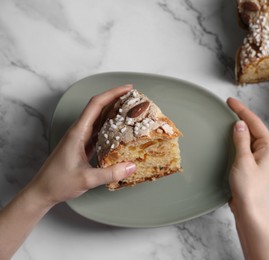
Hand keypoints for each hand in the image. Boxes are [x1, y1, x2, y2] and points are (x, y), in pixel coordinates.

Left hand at [27, 85, 136, 206]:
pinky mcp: (82, 147)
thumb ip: (110, 173)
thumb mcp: (87, 180)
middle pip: (99, 108)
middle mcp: (79, 132)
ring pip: (99, 119)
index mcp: (78, 133)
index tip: (128, 89)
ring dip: (114, 112)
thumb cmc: (58, 183)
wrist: (41, 192)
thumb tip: (132, 166)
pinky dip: (111, 127)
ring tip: (132, 112)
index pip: (96, 105)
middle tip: (135, 99)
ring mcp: (80, 139)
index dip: (112, 93)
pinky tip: (121, 131)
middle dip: (116, 99)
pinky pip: (99, 132)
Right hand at [227, 97, 268, 213]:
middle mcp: (267, 150)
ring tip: (228, 116)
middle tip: (228, 105)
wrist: (250, 210)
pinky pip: (246, 146)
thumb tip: (240, 123)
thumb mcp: (243, 161)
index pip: (255, 122)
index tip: (230, 101)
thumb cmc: (249, 188)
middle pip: (254, 128)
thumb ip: (241, 140)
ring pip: (249, 137)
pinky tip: (230, 136)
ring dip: (239, 127)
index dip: (242, 110)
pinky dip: (238, 139)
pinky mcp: (253, 165)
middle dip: (241, 116)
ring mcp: (261, 158)